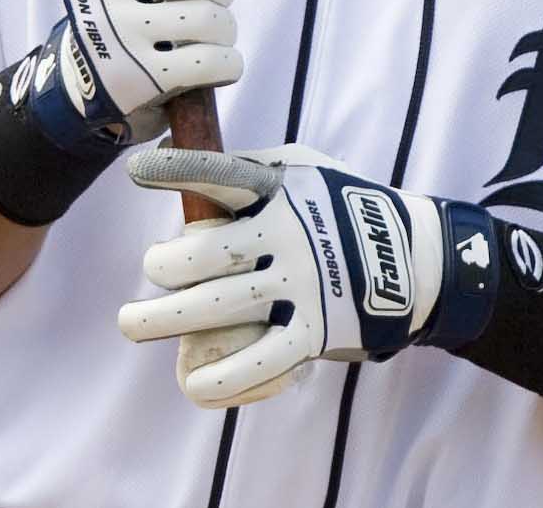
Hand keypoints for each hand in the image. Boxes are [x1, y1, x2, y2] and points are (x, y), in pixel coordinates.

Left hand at [118, 144, 497, 408]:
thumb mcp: (304, 168)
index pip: (224, 175)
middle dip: (163, 264)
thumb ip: (249, 165)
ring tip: (130, 323)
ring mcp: (300, 285)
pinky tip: (193, 383)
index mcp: (280, 191)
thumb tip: (179, 160)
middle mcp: (286, 236)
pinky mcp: (316, 330)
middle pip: (205, 255)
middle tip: (151, 269)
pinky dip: (224, 378)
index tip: (136, 170)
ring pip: (217, 306)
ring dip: (164, 320)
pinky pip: (261, 360)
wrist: (412, 257)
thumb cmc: (342, 204)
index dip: (181, 172)